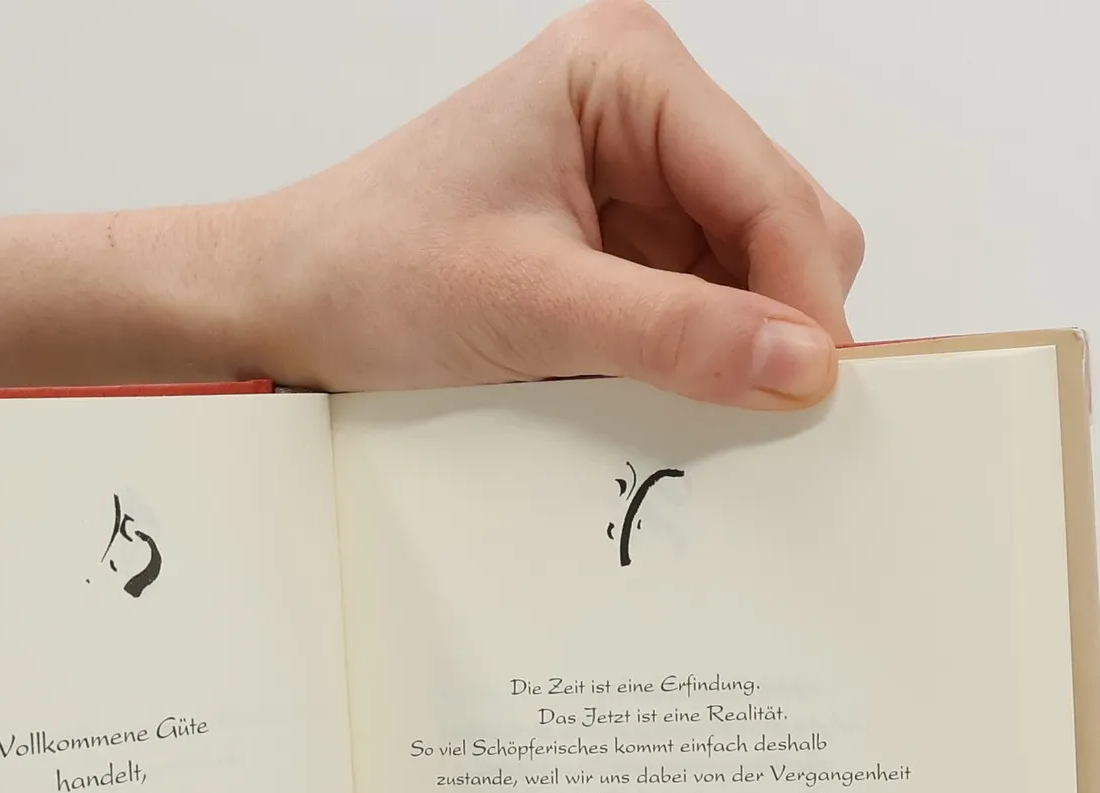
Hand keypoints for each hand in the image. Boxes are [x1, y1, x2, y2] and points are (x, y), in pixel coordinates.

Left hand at [245, 0, 862, 406]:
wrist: (286, 303)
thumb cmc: (369, 270)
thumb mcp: (528, 307)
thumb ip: (671, 334)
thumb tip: (796, 363)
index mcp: (626, 73)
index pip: (770, 187)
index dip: (804, 296)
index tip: (814, 389)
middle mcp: (644, 111)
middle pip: (783, 224)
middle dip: (774, 318)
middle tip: (754, 411)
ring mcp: (636, 178)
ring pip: (752, 272)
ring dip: (732, 344)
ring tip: (672, 398)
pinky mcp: (619, 242)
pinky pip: (701, 305)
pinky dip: (695, 355)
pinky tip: (652, 389)